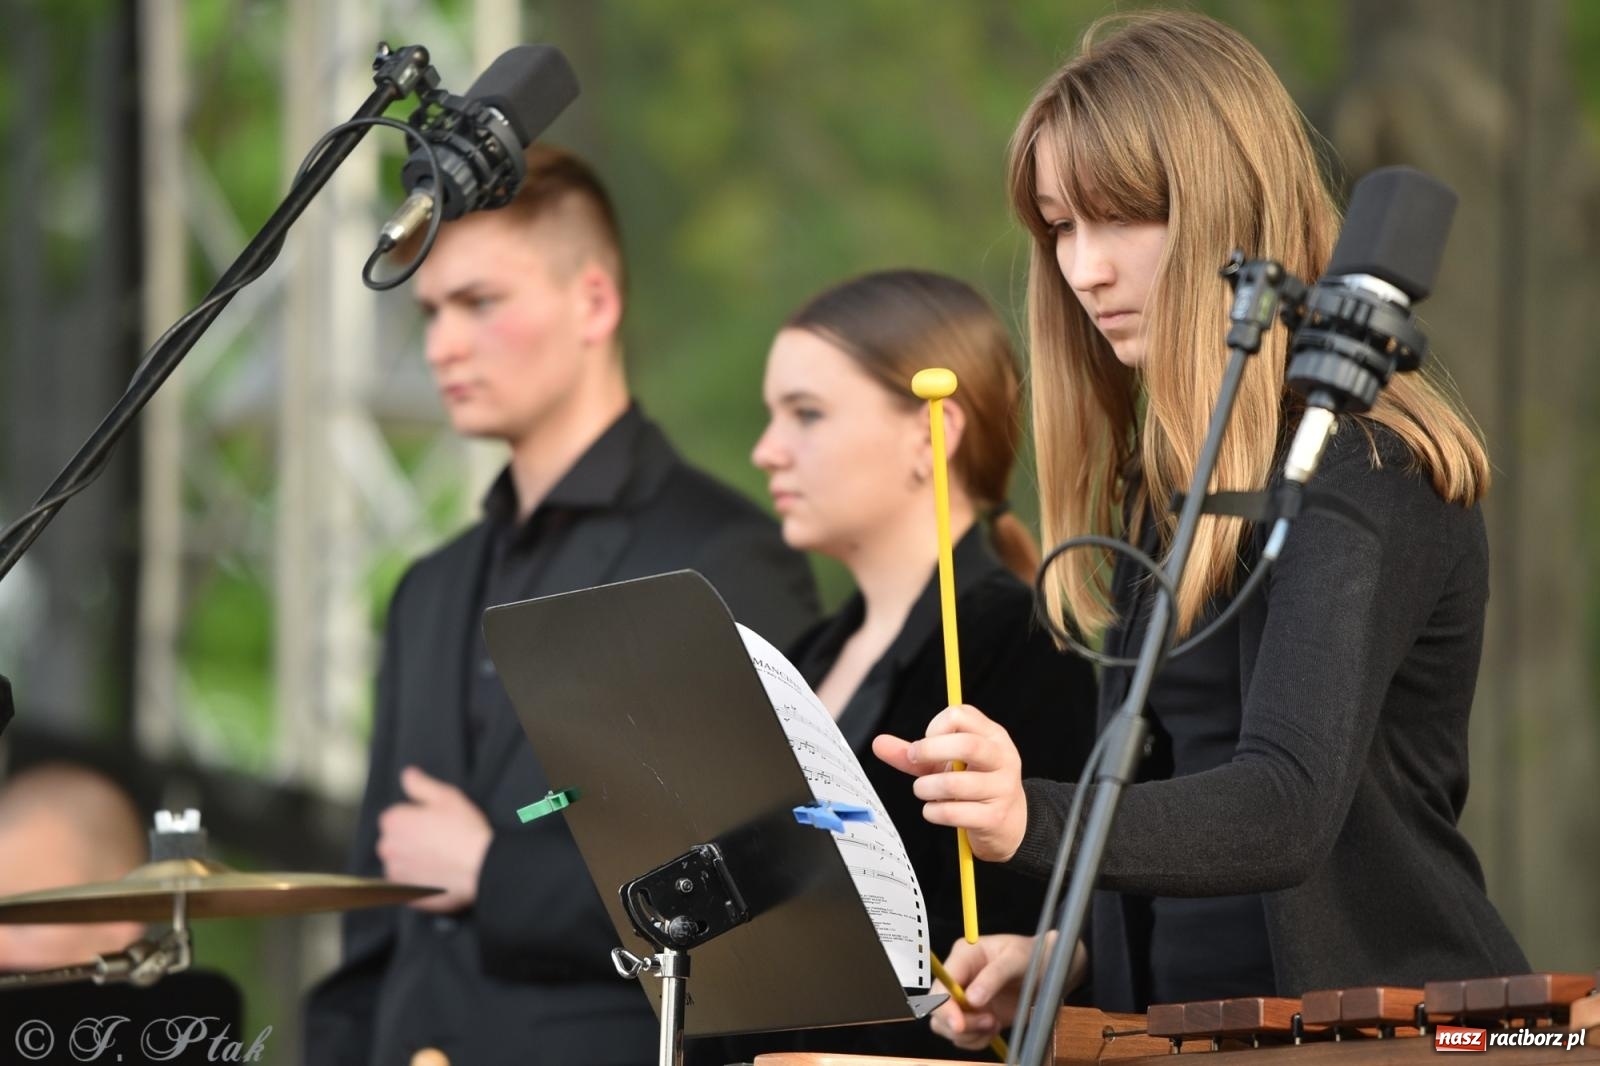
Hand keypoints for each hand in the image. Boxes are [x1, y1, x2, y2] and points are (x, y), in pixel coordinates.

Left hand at [377, 766, 492, 912]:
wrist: (480, 867)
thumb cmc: (464, 829)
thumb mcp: (446, 796)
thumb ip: (420, 785)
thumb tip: (407, 774)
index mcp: (392, 821)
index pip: (395, 818)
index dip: (417, 819)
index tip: (436, 824)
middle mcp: (387, 848)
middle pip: (395, 842)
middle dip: (411, 841)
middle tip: (440, 842)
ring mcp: (395, 874)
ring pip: (401, 864)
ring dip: (414, 863)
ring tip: (441, 861)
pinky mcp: (405, 895)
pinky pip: (407, 887)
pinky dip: (418, 883)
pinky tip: (438, 877)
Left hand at [871, 704, 1027, 861]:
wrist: (1010, 824)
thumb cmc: (974, 786)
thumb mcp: (947, 764)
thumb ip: (915, 753)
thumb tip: (878, 743)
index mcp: (993, 736)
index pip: (961, 715)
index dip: (934, 727)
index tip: (923, 745)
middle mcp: (1002, 758)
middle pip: (966, 744)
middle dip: (929, 751)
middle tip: (914, 760)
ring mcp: (1002, 788)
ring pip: (957, 783)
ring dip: (927, 787)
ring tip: (922, 790)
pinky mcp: (994, 817)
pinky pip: (955, 812)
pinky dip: (933, 811)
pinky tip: (932, 810)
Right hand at [929, 933, 1083, 1051]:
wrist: (1048, 970)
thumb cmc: (1033, 956)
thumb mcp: (1016, 959)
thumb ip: (994, 976)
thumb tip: (971, 1000)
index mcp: (963, 956)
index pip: (941, 985)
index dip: (944, 1007)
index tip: (960, 1025)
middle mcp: (958, 977)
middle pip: (937, 1009)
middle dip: (961, 1024)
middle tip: (991, 1023)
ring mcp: (963, 998)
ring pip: (945, 1026)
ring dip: (969, 1034)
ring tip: (995, 1024)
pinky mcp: (973, 1016)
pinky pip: (962, 1037)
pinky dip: (976, 1040)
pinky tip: (994, 1029)